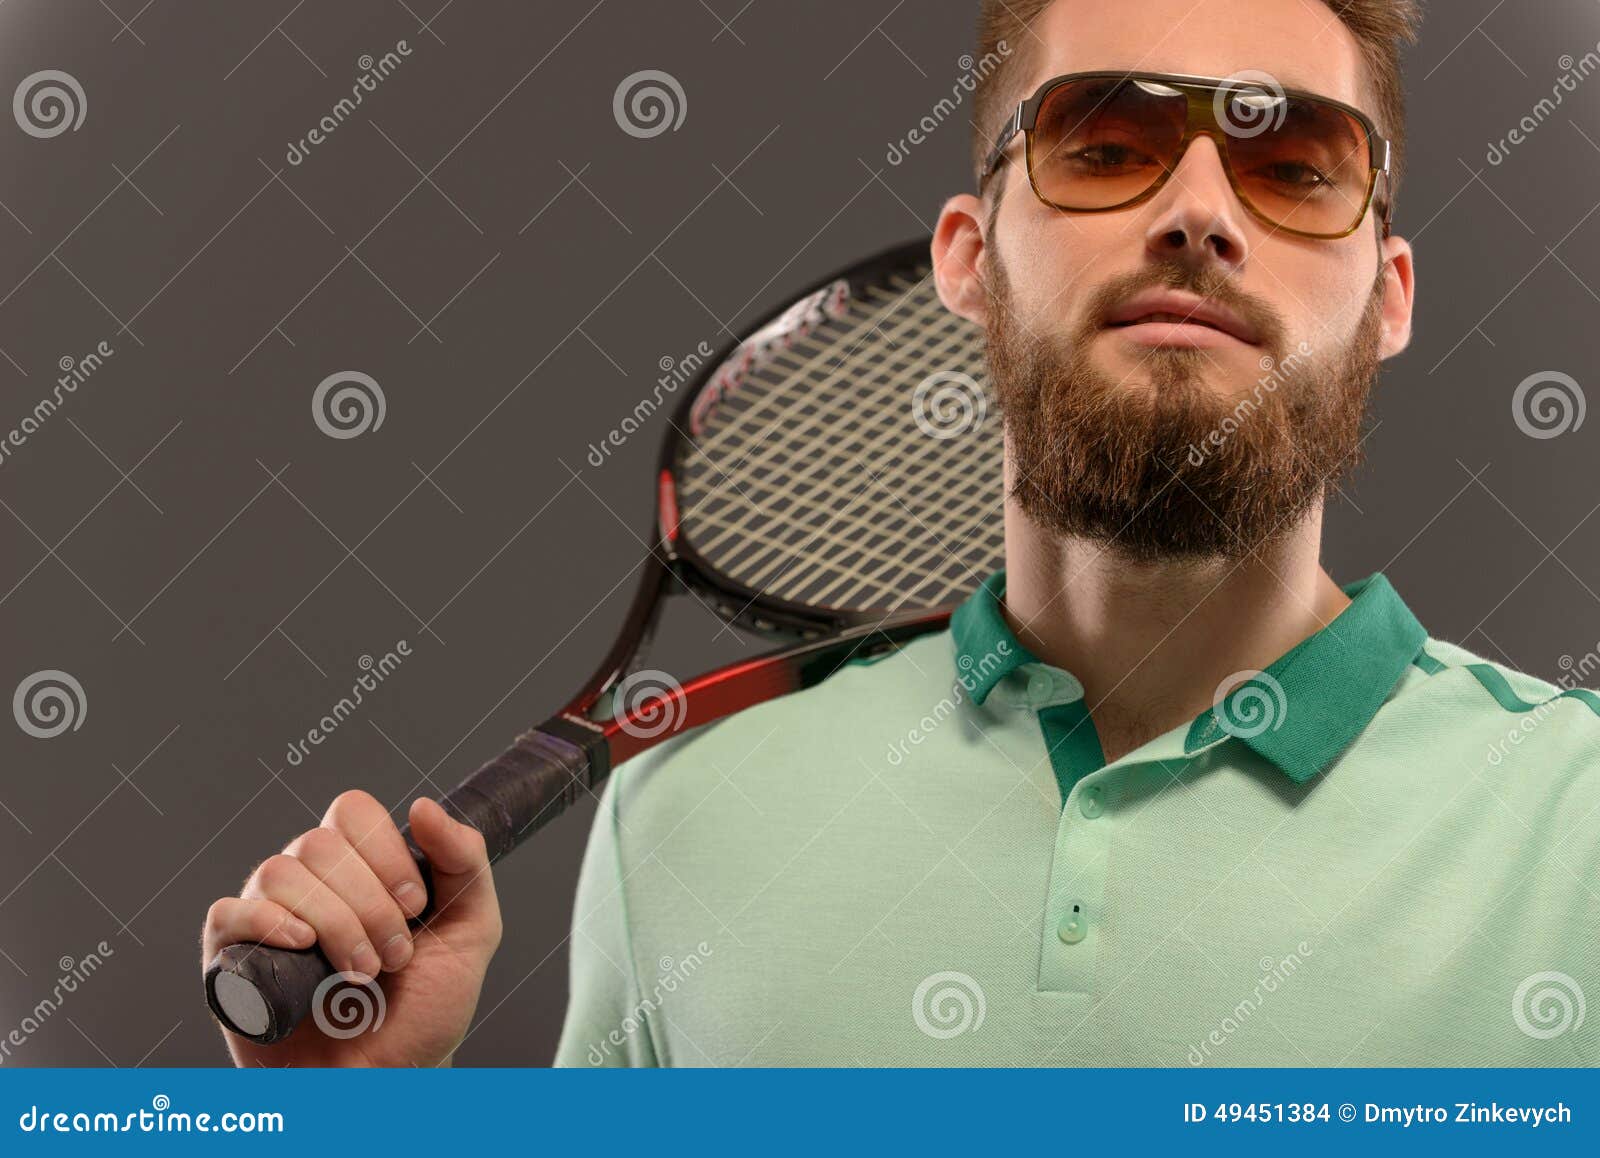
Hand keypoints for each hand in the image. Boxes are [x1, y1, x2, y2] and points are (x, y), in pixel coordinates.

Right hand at [202, 790, 502, 1066]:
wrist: (392, 1080)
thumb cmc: (425, 1010)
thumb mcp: (472, 930)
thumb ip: (465, 862)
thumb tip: (423, 806)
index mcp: (360, 865)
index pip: (352, 811)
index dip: (385, 851)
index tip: (416, 906)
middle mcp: (309, 882)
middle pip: (318, 843)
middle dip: (368, 903)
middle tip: (394, 956)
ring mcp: (268, 918)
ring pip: (279, 873)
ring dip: (333, 923)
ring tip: (361, 974)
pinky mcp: (232, 960)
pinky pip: (227, 913)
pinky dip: (266, 922)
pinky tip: (304, 947)